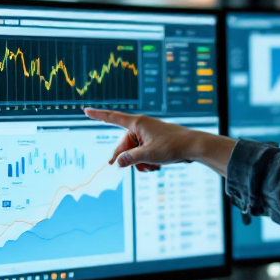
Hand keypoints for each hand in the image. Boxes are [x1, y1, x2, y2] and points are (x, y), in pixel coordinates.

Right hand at [83, 107, 235, 176]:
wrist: (194, 146)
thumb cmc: (172, 146)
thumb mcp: (149, 155)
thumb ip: (130, 159)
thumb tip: (117, 163)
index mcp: (137, 123)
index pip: (113, 118)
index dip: (98, 115)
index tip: (85, 111)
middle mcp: (141, 126)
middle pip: (123, 143)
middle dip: (125, 157)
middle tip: (119, 168)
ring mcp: (148, 134)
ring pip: (134, 151)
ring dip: (138, 162)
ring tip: (151, 167)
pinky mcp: (154, 141)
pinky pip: (143, 152)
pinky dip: (146, 161)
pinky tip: (155, 166)